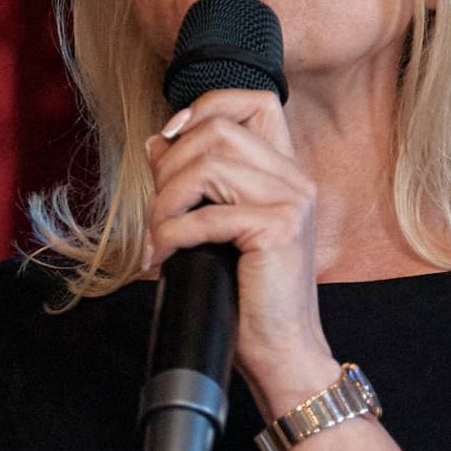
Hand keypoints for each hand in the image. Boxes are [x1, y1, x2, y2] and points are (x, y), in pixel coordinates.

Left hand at [142, 89, 337, 414]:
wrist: (282, 350)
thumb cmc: (247, 296)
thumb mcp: (216, 229)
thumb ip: (194, 183)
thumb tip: (156, 142)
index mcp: (285, 173)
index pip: (255, 100)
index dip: (205, 106)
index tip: (170, 139)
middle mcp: (295, 179)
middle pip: (217, 129)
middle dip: (170, 167)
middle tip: (157, 213)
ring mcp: (292, 201)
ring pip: (207, 166)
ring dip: (165, 202)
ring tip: (157, 238)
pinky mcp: (279, 229)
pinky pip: (206, 215)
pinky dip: (171, 234)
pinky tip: (163, 257)